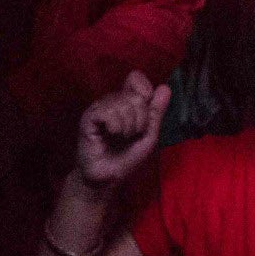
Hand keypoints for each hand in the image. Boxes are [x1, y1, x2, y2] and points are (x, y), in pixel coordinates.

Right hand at [73, 70, 169, 189]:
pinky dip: (116, 127)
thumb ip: (156, 112)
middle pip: (134, 95)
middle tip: (132, 134)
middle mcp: (112, 101)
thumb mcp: (148, 135)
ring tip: (120, 137)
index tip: (145, 108)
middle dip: (140, 120)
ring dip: (128, 127)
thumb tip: (165, 87)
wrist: (108, 177)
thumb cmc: (127, 157)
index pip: (136, 78)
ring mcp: (99, 108)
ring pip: (122, 104)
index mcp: (126, 102)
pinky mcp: (89, 117)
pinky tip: (110, 135)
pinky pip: (108, 112)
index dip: (144, 90)